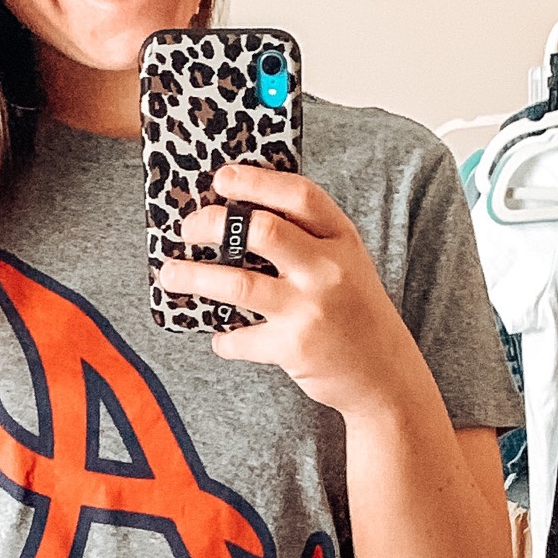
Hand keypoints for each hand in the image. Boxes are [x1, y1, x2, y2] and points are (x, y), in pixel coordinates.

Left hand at [154, 164, 421, 419]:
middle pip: (260, 230)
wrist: (387, 378)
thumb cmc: (358, 314)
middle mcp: (329, 271)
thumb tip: (240, 216)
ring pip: (237, 283)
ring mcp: (311, 310)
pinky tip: (221, 338)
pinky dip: (224, 340)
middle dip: (212, 224)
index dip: (255, 181)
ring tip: (170, 274)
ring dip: (194, 276)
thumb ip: (310, 238)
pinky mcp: (295, 348)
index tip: (222, 179)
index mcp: (342, 241)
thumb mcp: (348, 265)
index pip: (298, 195)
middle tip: (189, 229)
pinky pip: (241, 339)